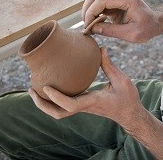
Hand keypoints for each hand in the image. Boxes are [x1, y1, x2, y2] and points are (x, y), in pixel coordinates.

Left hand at [29, 48, 145, 128]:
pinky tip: (49, 89)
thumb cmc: (127, 99)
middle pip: (58, 113)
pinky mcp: (83, 106)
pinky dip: (53, 100)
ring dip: (44, 104)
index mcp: (92, 101)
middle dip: (42, 104)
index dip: (56, 97)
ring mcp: (82, 108)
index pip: (70, 104)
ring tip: (34, 91)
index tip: (45, 87)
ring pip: (59, 112)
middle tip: (31, 90)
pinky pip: (64, 107)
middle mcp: (84, 107)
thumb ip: (109, 65)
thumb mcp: (121, 80)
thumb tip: (101, 48)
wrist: (130, 114)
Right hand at [82, 0, 162, 42]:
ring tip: (89, 26)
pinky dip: (93, 12)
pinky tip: (94, 23)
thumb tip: (92, 29)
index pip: (101, 0)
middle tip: (86, 27)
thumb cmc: (147, 28)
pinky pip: (98, 2)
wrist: (155, 22)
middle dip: (87, 11)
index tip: (88, 27)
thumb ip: (111, 31)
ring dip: (88, 11)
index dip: (91, 13)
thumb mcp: (130, 34)